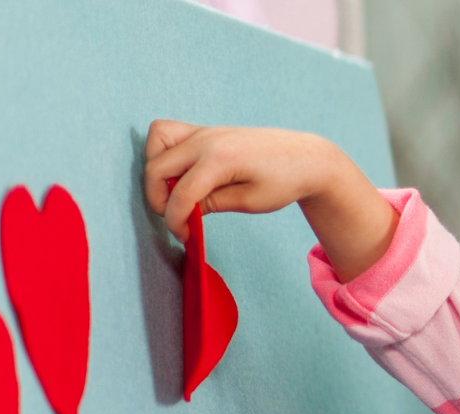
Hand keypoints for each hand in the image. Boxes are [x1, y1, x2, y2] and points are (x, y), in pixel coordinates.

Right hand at [142, 120, 395, 280]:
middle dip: (158, 199)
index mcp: (221, 158)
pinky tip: (180, 175)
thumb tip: (185, 209)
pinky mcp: (206, 130)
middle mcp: (207, 139)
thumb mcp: (250, 200)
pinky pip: (169, 133)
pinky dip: (164, 153)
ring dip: (155, 169)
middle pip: (157, 167)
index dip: (175, 220)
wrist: (305, 157)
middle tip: (177, 219)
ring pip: (156, 140)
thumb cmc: (284, 180)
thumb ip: (213, 203)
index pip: (181, 193)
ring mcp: (204, 131)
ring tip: (173, 192)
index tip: (183, 236)